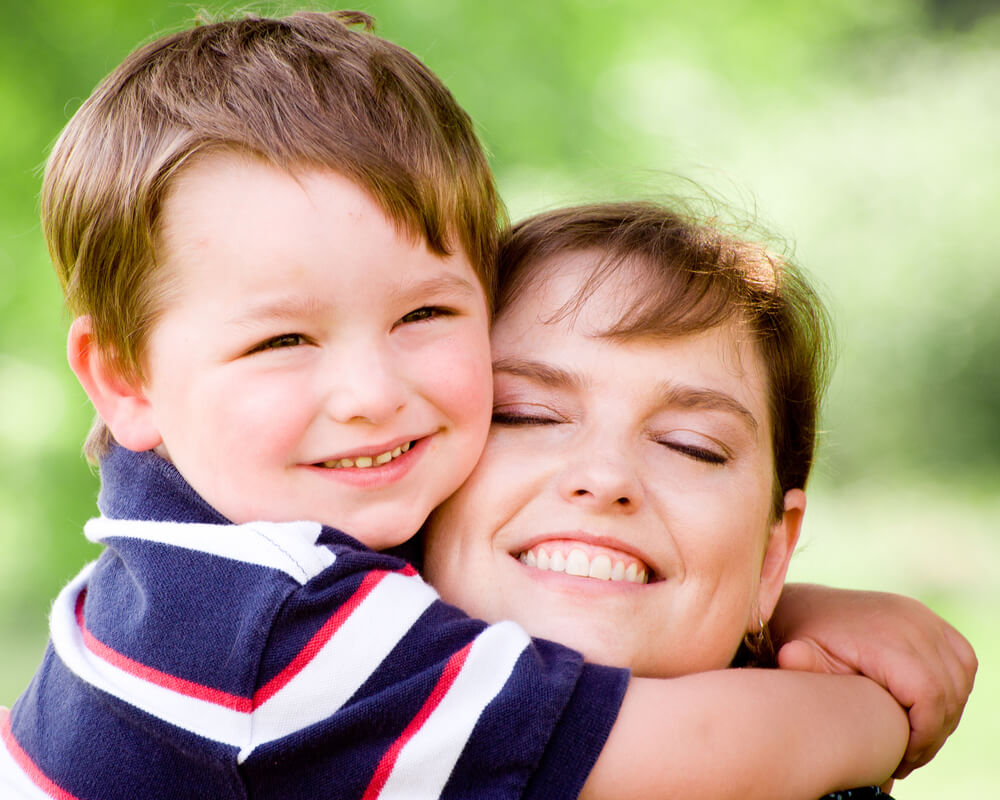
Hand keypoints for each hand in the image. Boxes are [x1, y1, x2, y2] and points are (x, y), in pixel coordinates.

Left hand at [771, 583, 976, 777]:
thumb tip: (791, 656)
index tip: (902, 759)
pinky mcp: (929, 619)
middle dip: (934, 734)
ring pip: (960, 680)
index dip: (924, 735)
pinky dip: (954, 687)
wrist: (808, 608)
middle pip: (949, 692)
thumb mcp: (798, 654)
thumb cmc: (804, 640)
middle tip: (907, 758)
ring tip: (915, 738)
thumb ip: (801, 664)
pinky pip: (962, 660)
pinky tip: (927, 710)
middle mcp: (911, 621)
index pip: (929, 695)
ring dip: (945, 714)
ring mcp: (923, 617)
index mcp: (884, 635)